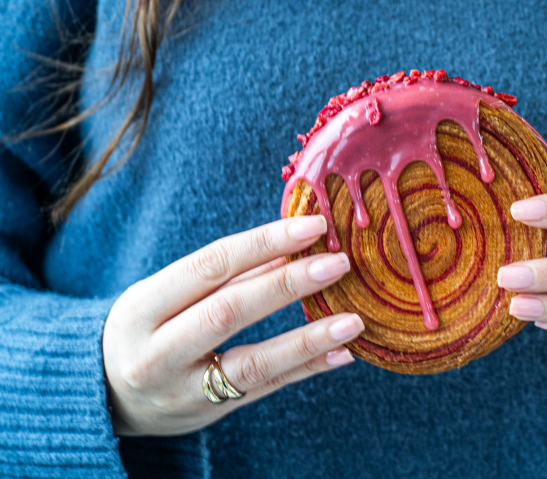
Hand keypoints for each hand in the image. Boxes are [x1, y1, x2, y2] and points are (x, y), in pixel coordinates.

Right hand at [102, 216, 364, 435]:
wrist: (103, 394)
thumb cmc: (144, 328)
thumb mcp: (166, 294)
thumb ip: (226, 275)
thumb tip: (290, 247)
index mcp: (142, 307)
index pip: (210, 266)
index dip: (264, 243)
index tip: (312, 225)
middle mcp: (156, 351)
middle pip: (229, 311)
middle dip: (288, 284)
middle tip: (338, 263)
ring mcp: (182, 389)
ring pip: (251, 363)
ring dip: (307, 339)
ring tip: (352, 320)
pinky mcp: (208, 412)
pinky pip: (265, 389)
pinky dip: (305, 369)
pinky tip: (341, 353)